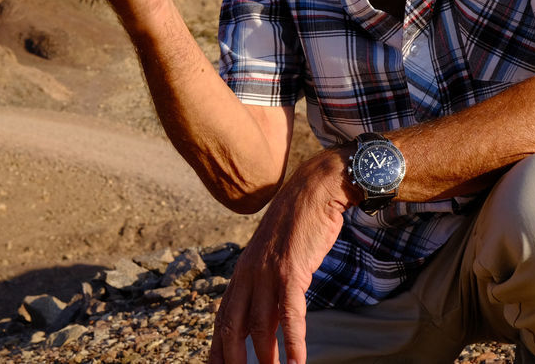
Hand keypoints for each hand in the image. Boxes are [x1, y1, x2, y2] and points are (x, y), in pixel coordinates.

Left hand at [209, 150, 353, 363]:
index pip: (223, 318)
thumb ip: (267, 282)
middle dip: (233, 360)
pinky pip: (290, 315)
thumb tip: (267, 314)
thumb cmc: (300, 222)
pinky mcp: (292, 270)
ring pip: (261, 326)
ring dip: (266, 359)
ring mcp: (269, 272)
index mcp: (243, 271)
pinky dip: (293, 343)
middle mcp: (249, 274)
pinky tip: (296, 363)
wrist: (317, 188)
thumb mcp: (275, 253)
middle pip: (232, 327)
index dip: (218, 348)